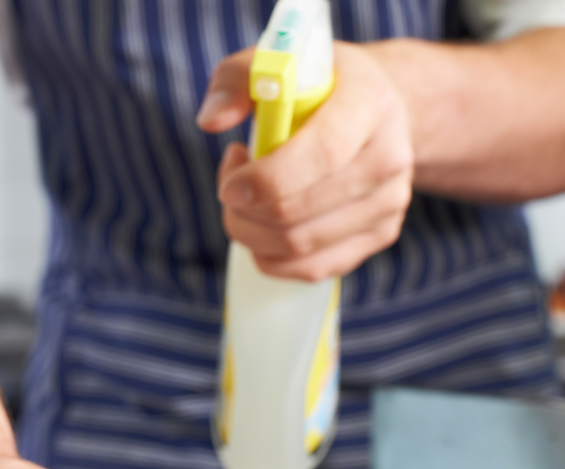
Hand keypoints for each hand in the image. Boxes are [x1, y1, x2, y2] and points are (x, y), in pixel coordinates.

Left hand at [197, 42, 414, 281]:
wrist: (377, 111)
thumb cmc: (316, 89)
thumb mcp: (274, 65)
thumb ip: (234, 81)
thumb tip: (211, 121)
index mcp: (369, 105)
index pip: (320, 155)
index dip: (264, 181)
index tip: (229, 186)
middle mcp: (389, 157)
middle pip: (297, 214)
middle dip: (242, 210)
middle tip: (231, 184)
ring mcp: (389, 202)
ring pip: (298, 247)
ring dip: (251, 232)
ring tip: (247, 197)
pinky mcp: (380, 235)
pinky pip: (310, 269)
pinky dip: (269, 255)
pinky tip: (264, 223)